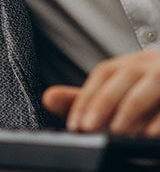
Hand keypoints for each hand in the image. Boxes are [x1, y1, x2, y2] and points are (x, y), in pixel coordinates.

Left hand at [42, 50, 159, 136]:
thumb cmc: (147, 95)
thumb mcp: (115, 96)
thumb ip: (84, 99)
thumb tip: (48, 98)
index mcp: (129, 64)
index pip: (104, 73)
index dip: (87, 97)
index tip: (75, 124)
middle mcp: (148, 64)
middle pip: (125, 76)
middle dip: (105, 101)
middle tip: (89, 127)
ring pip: (151, 84)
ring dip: (132, 107)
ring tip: (117, 131)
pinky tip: (151, 133)